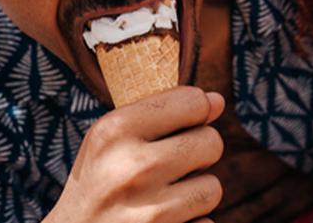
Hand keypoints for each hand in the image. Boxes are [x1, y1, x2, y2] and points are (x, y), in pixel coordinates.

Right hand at [43, 86, 225, 222]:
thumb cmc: (95, 188)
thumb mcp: (108, 143)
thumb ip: (159, 116)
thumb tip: (217, 100)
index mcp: (114, 131)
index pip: (192, 101)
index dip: (196, 112)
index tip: (183, 126)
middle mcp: (131, 168)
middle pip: (211, 142)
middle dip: (199, 155)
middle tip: (171, 168)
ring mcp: (148, 211)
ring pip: (212, 188)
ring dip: (195, 194)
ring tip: (164, 199)